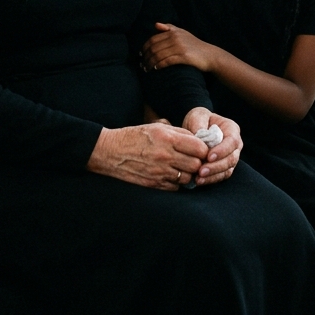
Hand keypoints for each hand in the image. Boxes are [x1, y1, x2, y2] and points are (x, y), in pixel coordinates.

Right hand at [87, 123, 208, 189]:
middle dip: (197, 163)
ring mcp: (160, 172)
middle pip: (196, 165)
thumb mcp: (157, 127)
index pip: (199, 148)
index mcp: (167, 138)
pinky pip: (175, 187)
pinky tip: (170, 175)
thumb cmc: (135, 136)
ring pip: (187, 178)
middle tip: (193, 160)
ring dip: (187, 174)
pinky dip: (176, 182)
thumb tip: (198, 140)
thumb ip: (178, 133)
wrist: (111, 152)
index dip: (203, 149)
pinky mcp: (154, 184)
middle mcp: (165, 156)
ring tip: (181, 167)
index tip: (200, 149)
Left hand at [142, 23, 218, 73]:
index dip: (144, 47)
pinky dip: (159, 65)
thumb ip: (169, 28)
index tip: (140, 55)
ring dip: (150, 63)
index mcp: (173, 32)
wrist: (209, 55)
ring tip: (146, 69)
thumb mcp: (182, 33)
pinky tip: (156, 69)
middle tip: (141, 64)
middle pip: (154, 48)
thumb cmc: (195, 45)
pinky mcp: (183, 57)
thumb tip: (155, 24)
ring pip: (158, 55)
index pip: (153, 39)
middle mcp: (175, 38)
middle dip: (145, 57)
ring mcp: (179, 47)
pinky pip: (167, 61)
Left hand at [182, 107, 242, 186]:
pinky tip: (199, 181)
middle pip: (231, 159)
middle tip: (201, 171)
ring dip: (213, 175)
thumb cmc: (198, 119)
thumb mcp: (197, 116)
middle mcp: (235, 145)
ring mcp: (231, 157)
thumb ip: (199, 124)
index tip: (208, 156)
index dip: (222, 150)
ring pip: (227, 170)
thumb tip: (200, 136)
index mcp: (232, 129)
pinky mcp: (224, 167)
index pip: (232, 141)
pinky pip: (221, 176)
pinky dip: (211, 180)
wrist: (196, 128)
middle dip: (216, 166)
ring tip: (198, 179)